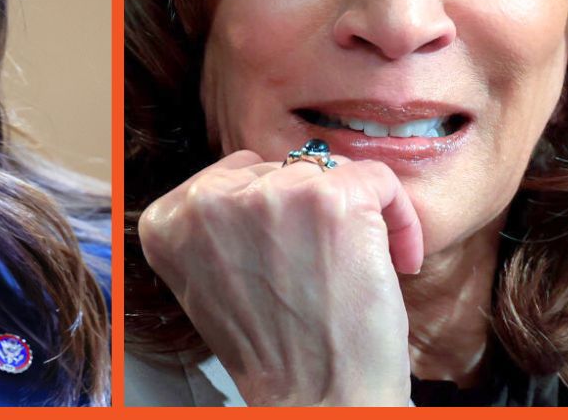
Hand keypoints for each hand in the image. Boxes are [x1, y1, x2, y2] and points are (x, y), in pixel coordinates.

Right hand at [138, 150, 422, 405]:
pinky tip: (395, 258)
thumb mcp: (210, 279)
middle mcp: (209, 199)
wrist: (318, 399)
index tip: (287, 251)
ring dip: (351, 215)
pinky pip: (378, 179)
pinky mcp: (331, 198)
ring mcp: (270, 195)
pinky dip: (399, 218)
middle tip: (318, 268)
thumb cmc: (274, 351)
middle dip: (307, 214)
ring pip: (328, 171)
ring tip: (351, 267)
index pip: (235, 173)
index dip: (272, 213)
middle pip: (280, 169)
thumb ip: (221, 224)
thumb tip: (265, 180)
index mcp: (168, 219)